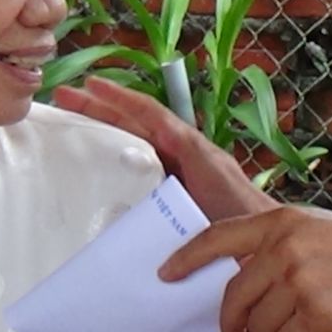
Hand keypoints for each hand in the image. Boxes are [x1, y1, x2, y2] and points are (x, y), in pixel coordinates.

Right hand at [53, 79, 276, 221]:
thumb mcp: (213, 188)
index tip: (90, 84)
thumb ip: (187, 170)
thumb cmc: (244, 217)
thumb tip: (147, 176)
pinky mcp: (177, 195)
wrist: (266, 246)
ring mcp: (180, 174)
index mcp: (191, 147)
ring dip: (107, 135)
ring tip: (73, 128)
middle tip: (65, 99)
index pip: (151, 114)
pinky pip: (143, 173)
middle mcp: (184, 155)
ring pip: (137, 146)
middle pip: (136, 126)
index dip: (120, 99)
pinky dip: (120, 165)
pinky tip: (100, 174)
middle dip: (101, 110)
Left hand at [160, 207, 331, 331]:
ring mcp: (299, 281)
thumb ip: (279, 247)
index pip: (219, 236)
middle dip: (232, 324)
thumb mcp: (319, 232)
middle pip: (233, 296)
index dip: (188, 257)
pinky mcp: (316, 314)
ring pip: (258, 328)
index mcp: (283, 222)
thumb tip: (241, 283)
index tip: (167, 273)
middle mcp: (285, 248)